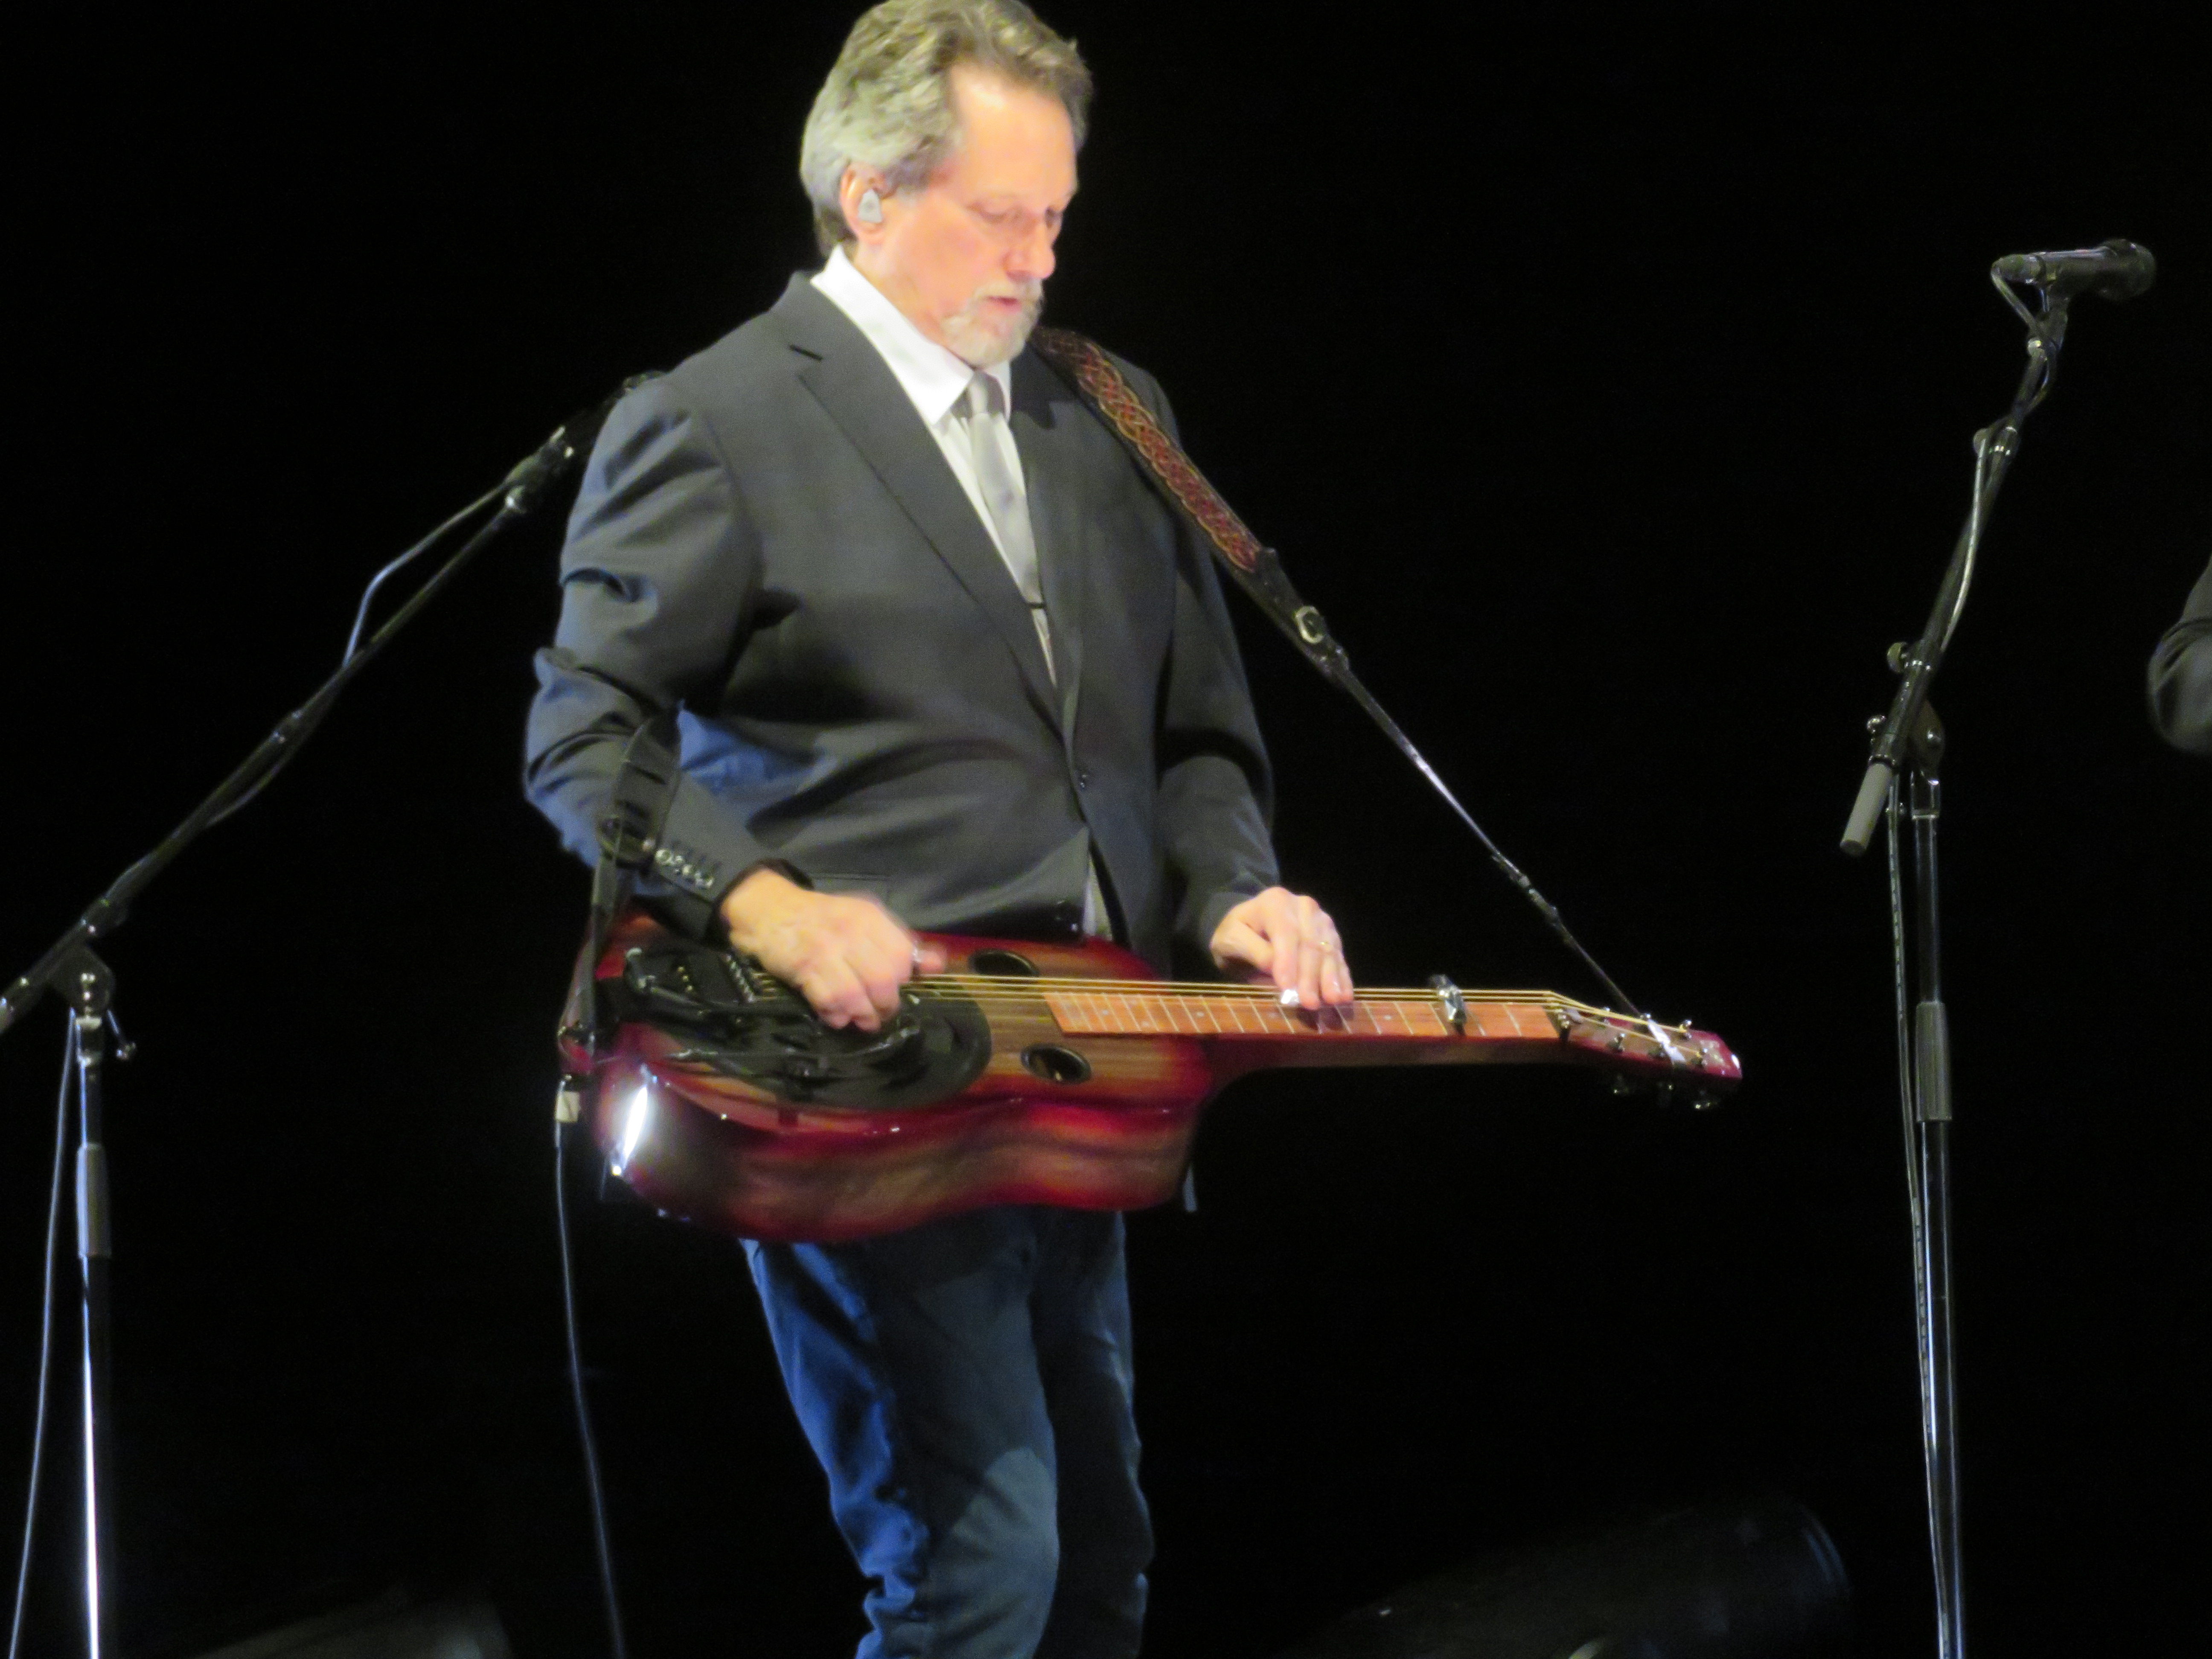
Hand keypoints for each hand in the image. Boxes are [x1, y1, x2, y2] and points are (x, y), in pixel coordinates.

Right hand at [718, 866, 947, 1030]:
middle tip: (881, 1012)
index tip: (897, 989)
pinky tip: (837, 1016)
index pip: (901, 954)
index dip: (903, 979)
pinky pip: (828, 1001)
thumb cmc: (822, 919)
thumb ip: (898, 943)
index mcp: (869, 917)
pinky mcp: (802, 968)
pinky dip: (836, 1016)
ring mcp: (824, 950)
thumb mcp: (863, 921)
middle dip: (885, 1004)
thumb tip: (936, 964)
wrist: (770, 910)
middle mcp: (850, 931)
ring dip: (863, 1016)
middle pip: (883, 980)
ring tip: (863, 1021)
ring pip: (856, 995)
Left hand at [1209, 887, 1351, 1010]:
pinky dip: (1341, 975)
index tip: (1287, 989)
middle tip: (1310, 1003)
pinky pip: (1337, 954)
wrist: (1249, 922)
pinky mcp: (1330, 933)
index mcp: (1275, 902)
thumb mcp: (1231, 939)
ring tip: (1333, 1001)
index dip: (1288, 962)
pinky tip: (1344, 994)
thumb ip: (1253, 951)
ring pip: (1328, 949)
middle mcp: (1303, 906)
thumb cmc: (1237, 933)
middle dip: (1311, 976)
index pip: (1285, 933)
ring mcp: (1320, 918)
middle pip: (1310, 942)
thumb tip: (1276, 968)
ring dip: (1331, 977)